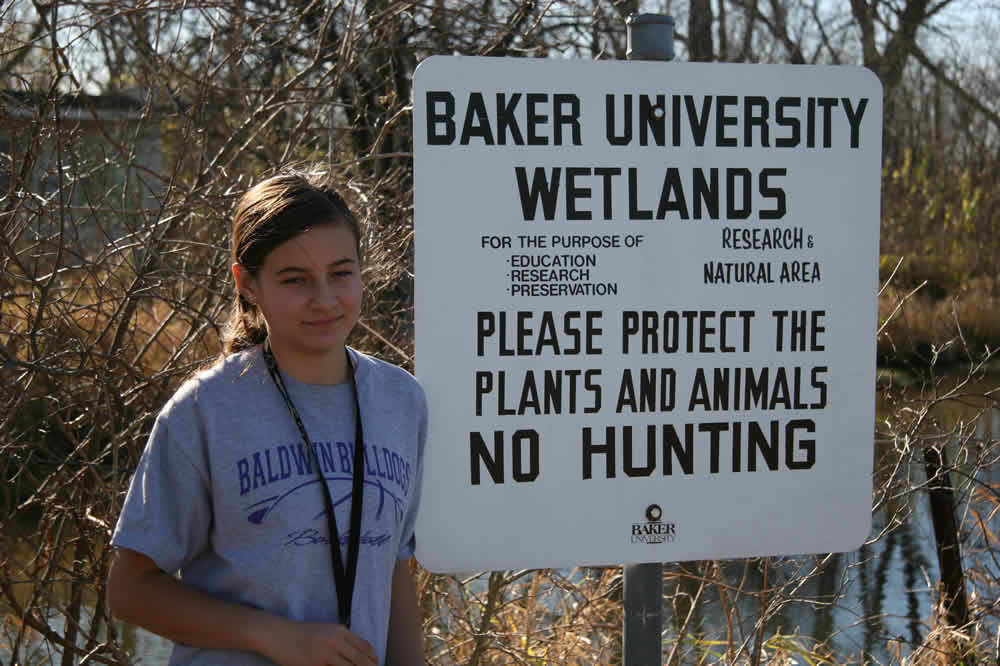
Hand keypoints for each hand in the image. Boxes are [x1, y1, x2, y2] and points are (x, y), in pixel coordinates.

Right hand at [263, 619, 377, 665]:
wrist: (280, 635)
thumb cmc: (303, 634)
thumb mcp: (327, 631)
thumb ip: (343, 640)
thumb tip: (359, 655)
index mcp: (340, 631)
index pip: (365, 646)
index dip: (373, 659)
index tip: (376, 665)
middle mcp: (335, 640)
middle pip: (360, 660)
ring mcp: (325, 654)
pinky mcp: (315, 665)